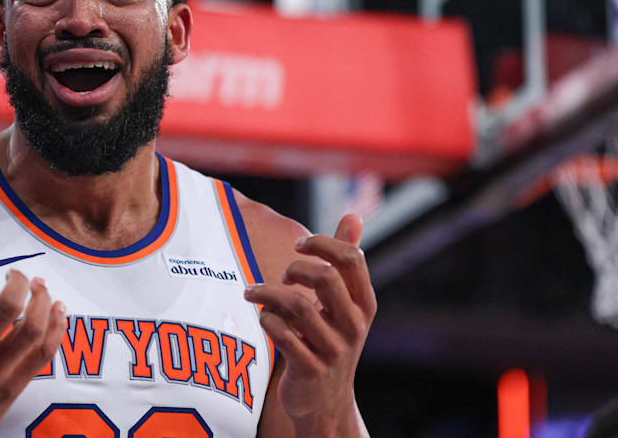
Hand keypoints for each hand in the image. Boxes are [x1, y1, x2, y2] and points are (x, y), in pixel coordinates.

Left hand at [245, 214, 375, 436]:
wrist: (326, 402)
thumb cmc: (330, 340)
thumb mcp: (345, 305)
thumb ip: (345, 262)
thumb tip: (354, 215)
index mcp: (364, 304)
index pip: (352, 259)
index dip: (322, 244)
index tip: (298, 246)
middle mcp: (353, 326)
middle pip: (326, 278)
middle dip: (297, 268)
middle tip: (283, 276)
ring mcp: (332, 349)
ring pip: (296, 306)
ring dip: (267, 293)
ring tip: (253, 293)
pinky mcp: (309, 369)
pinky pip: (281, 334)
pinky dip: (266, 320)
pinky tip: (264, 320)